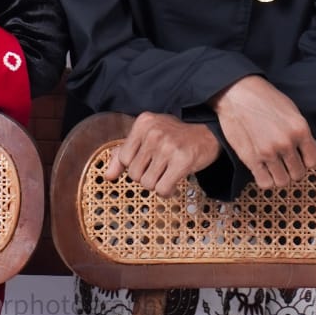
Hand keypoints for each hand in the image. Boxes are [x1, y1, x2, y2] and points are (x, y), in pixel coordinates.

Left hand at [104, 112, 219, 197]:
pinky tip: (173, 182)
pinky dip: (167, 191)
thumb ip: (124, 153)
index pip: (123, 158)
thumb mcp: (148, 136)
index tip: (147, 161)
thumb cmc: (174, 136)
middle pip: (134, 174)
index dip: (134, 165)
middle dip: (146, 176)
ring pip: (148, 184)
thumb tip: (107, 176)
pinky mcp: (182, 160)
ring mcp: (168, 146)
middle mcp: (154, 132)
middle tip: (160, 167)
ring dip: (157, 184)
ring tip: (167, 173)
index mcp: (143, 123)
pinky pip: (163, 189)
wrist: (208, 133)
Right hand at [211, 76, 315, 189]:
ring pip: (283, 181)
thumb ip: (309, 139)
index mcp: (300, 129)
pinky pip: (265, 183)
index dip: (307, 161)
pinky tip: (263, 168)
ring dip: (280, 175)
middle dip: (293, 168)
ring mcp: (268, 152)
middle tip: (285, 159)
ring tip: (274, 164)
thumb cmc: (266, 99)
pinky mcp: (251, 158)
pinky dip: (266, 179)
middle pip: (298, 173)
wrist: (236, 92)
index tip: (300, 157)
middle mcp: (286, 142)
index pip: (313, 161)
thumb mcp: (292, 113)